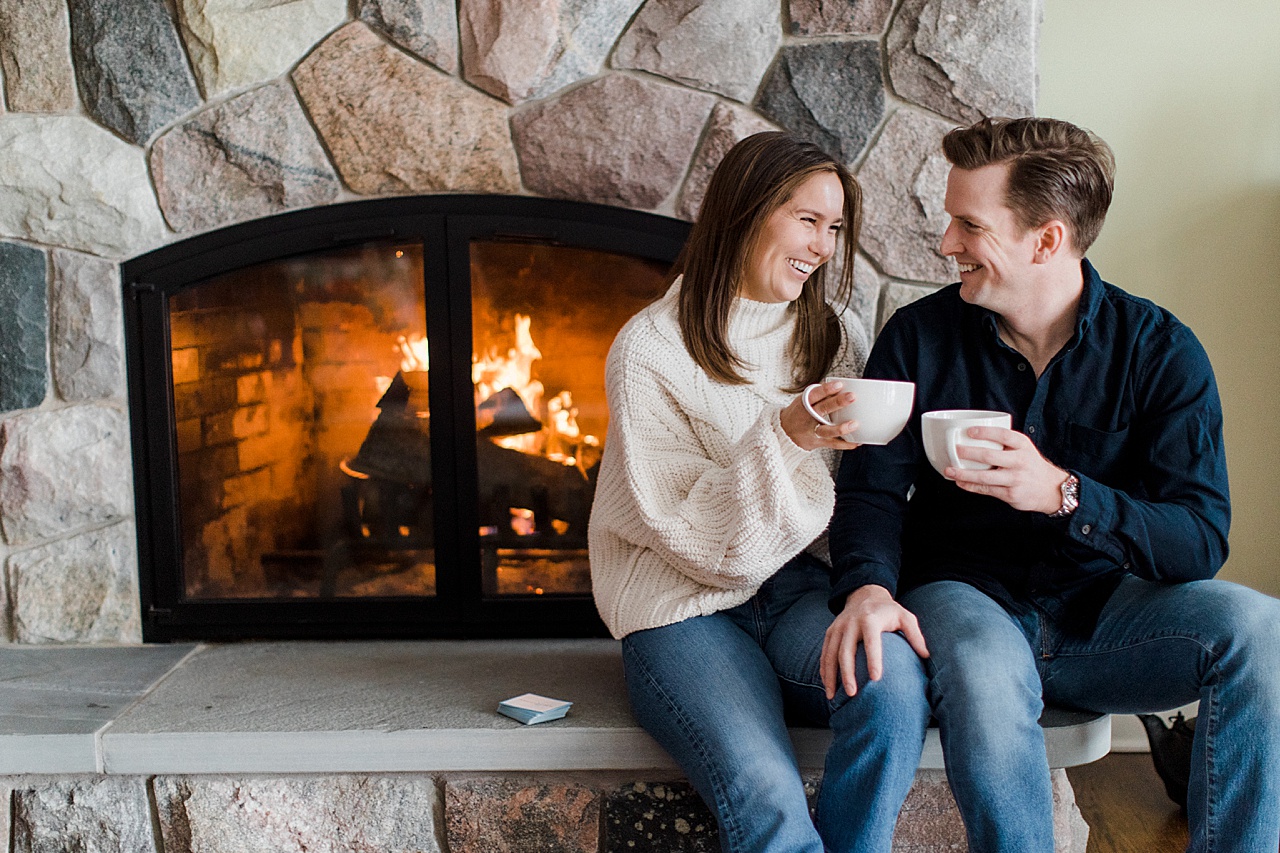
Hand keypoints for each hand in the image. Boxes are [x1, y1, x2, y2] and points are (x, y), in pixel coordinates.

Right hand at [780, 380, 859, 450]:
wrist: (783, 433)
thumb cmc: (798, 413)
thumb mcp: (802, 401)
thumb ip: (819, 394)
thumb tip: (839, 384)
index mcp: (804, 404)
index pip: (814, 395)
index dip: (826, 389)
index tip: (839, 384)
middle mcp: (807, 418)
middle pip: (822, 409)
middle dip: (837, 403)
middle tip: (852, 396)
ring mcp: (812, 431)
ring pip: (826, 430)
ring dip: (841, 428)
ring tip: (855, 424)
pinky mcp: (816, 442)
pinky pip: (832, 444)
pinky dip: (845, 444)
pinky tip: (856, 441)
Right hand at [820, 584, 928, 698]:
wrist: (865, 594)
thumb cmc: (888, 611)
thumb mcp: (905, 617)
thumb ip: (916, 635)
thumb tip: (926, 655)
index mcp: (870, 619)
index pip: (871, 641)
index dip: (873, 659)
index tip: (875, 679)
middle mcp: (850, 623)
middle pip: (846, 650)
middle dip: (847, 673)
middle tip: (853, 694)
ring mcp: (838, 627)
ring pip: (831, 654)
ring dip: (830, 676)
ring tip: (833, 696)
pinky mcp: (830, 632)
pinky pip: (824, 653)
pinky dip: (824, 670)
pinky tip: (827, 686)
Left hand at [946, 427, 1068, 512]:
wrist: (1051, 488)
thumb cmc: (1030, 465)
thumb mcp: (1024, 448)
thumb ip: (1005, 442)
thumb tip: (971, 436)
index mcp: (1023, 445)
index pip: (1003, 435)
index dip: (985, 432)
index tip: (969, 431)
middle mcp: (1020, 461)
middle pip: (990, 456)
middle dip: (968, 453)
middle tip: (954, 450)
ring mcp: (1015, 479)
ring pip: (984, 476)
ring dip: (964, 474)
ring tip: (949, 470)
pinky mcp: (1010, 494)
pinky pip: (986, 489)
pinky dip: (970, 486)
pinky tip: (960, 482)